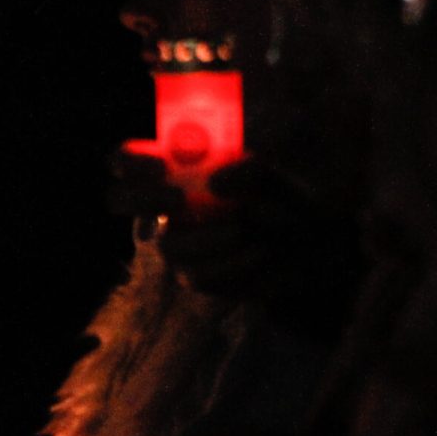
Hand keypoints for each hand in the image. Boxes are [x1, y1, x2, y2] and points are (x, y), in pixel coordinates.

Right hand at [112, 148, 330, 297]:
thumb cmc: (289, 193)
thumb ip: (249, 168)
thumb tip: (214, 184)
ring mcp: (177, 242)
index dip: (130, 161)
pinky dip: (232, 264)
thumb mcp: (279, 167)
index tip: (159, 165)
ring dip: (205, 238)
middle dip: (143, 198)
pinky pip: (197, 276)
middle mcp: (166, 203)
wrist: (317, 243)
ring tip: (244, 231)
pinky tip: (261, 255)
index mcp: (177, 165)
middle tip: (179, 197)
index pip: (127, 160)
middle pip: (119, 199)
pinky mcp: (195, 274)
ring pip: (166, 246)